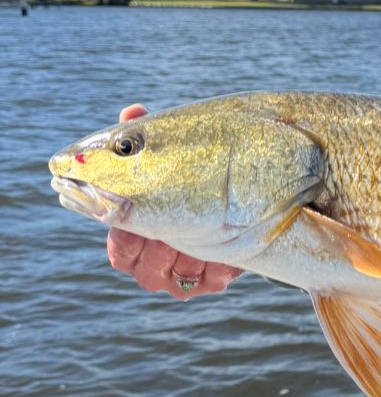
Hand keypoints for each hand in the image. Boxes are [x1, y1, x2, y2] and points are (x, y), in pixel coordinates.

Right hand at [105, 104, 241, 299]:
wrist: (245, 197)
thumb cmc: (196, 175)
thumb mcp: (176, 156)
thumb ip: (150, 136)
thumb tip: (133, 111)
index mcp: (138, 230)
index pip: (120, 249)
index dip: (126, 240)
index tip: (139, 227)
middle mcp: (156, 254)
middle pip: (142, 269)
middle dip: (157, 251)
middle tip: (173, 236)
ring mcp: (183, 269)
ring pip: (168, 280)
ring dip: (184, 262)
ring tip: (201, 244)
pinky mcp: (211, 278)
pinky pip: (203, 285)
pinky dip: (213, 274)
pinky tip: (225, 260)